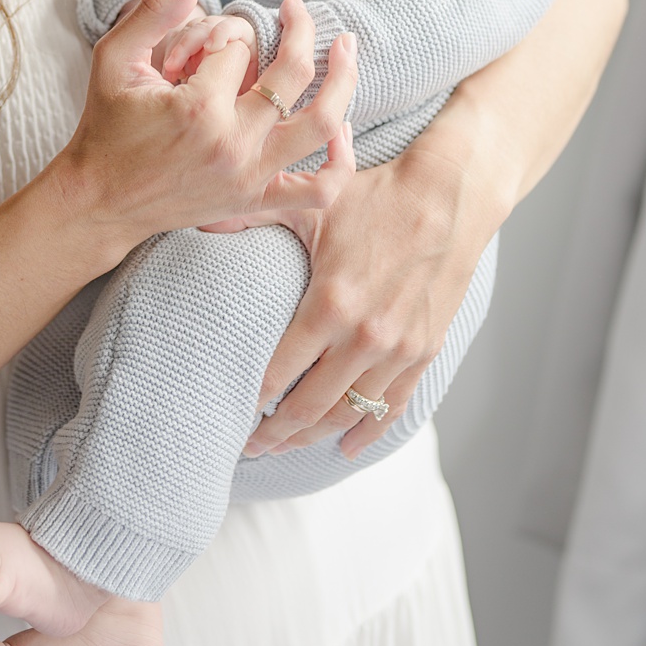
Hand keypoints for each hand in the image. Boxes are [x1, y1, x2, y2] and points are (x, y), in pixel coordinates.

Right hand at [56, 0, 357, 250]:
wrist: (99, 201)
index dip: (223, 34)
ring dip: (343, 81)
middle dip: (300, 30)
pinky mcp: (256, 201)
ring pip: (322, 124)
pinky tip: (342, 128)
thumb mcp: (113, 60)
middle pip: (292, 74)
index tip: (202, 43)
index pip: (237, 46)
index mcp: (196, 107)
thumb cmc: (104, 126)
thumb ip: (151, 13)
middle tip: (298, 9)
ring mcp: (249, 176)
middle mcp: (231, 143)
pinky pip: (321, 188)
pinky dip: (342, 159)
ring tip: (345, 49)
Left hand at [246, 128, 492, 458]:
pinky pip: (393, 405)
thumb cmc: (374, 197)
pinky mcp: (425, 351)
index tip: (226, 413)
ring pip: (349, 413)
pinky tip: (347, 447)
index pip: (278, 370)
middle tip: (247, 447)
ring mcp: (399, 349)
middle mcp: (365, 337)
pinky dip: (368, 430)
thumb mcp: (309, 206)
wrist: (449, 197)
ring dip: (314, 437)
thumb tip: (196, 217)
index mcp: (330, 305)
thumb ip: (249, 217)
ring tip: (283, 448)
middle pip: (310, 404)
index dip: (249, 398)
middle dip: (275, 431)